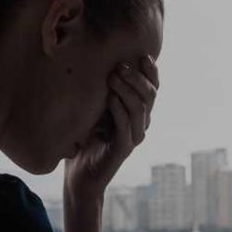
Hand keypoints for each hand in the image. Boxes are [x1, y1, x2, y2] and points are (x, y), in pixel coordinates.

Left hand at [64, 55, 158, 201]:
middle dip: (137, 77)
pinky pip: (126, 126)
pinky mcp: (123, 149)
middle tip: (120, 65)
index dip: (151, 73)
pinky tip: (110, 97)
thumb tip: (97, 61)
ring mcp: (133, 137)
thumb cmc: (84, 140)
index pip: (152, 89)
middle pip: (150, 96)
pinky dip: (119, 110)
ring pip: (140, 108)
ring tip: (114, 76)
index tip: (143, 56)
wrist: (79, 175)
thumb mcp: (93, 110)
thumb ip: (102, 91)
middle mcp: (140, 124)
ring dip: (128, 89)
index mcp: (137, 113)